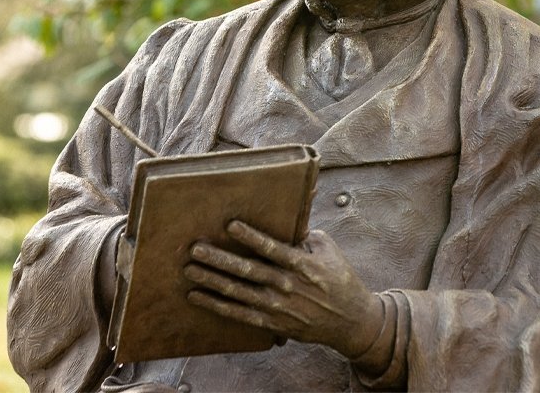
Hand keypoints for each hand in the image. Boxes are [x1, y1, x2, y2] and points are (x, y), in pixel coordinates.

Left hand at [183, 221, 383, 358]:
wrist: (350, 321)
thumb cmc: (339, 278)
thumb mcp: (329, 248)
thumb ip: (305, 233)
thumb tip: (287, 216)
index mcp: (302, 264)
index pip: (272, 248)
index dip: (251, 237)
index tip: (230, 225)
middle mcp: (287, 286)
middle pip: (248, 271)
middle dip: (219, 259)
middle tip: (196, 249)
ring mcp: (278, 307)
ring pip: (238, 293)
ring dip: (212, 281)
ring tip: (190, 269)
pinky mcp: (272, 323)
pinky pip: (239, 315)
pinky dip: (217, 306)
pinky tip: (197, 296)